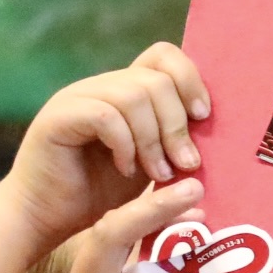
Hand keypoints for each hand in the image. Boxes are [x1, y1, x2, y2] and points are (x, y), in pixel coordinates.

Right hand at [1, 41, 211, 246]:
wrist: (48, 218)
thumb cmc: (102, 194)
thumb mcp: (154, 165)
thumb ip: (179, 143)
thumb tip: (224, 138)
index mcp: (127, 91)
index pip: (164, 55)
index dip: (191, 80)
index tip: (203, 119)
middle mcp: (101, 86)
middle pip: (156, 79)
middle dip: (178, 124)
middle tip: (184, 164)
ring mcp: (77, 98)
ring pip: (133, 95)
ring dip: (154, 139)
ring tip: (157, 172)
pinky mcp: (57, 118)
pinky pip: (104, 115)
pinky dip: (125, 145)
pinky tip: (126, 170)